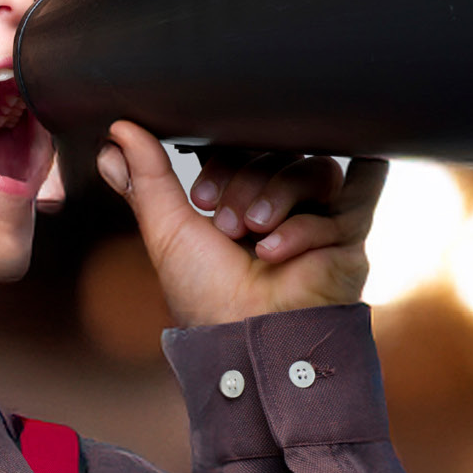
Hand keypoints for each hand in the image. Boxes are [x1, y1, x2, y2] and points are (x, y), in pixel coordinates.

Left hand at [96, 120, 387, 327]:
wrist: (245, 340)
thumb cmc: (206, 296)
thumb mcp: (167, 229)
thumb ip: (145, 177)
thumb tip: (116, 132)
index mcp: (247, 200)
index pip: (248, 149)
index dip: (225, 164)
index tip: (200, 199)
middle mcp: (288, 207)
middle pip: (283, 155)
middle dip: (249, 182)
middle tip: (228, 225)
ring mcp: (324, 221)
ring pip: (317, 171)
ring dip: (280, 196)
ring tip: (256, 236)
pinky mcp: (352, 240)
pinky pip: (355, 199)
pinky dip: (319, 217)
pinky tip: (283, 242)